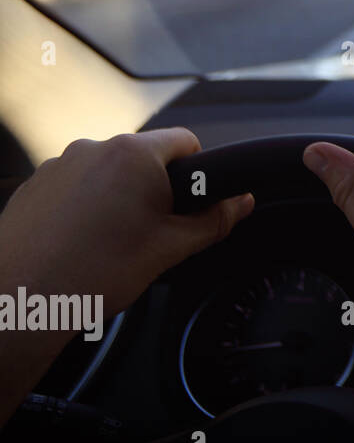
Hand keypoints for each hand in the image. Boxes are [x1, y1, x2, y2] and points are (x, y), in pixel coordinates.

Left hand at [0, 128, 252, 426]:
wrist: (19, 300)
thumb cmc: (90, 273)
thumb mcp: (171, 249)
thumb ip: (214, 220)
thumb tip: (241, 202)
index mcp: (133, 155)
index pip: (187, 142)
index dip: (199, 175)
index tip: (193, 205)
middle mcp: (93, 149)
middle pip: (146, 159)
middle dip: (157, 191)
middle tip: (155, 235)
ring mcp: (59, 165)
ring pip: (110, 175)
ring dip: (120, 200)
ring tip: (113, 246)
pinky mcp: (36, 185)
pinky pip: (78, 188)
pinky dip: (87, 209)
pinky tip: (83, 245)